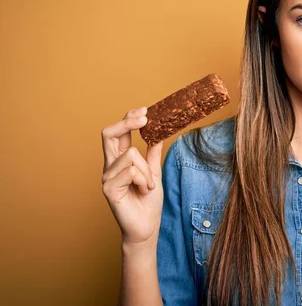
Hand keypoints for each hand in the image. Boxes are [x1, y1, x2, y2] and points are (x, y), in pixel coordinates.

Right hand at [101, 106, 163, 244]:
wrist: (146, 226)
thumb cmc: (148, 201)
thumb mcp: (154, 172)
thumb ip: (152, 153)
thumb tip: (158, 132)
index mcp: (120, 160)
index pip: (119, 133)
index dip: (128, 118)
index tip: (145, 110)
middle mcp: (110, 166)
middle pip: (109, 134)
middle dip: (127, 122)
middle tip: (145, 118)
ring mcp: (107, 176)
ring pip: (130, 155)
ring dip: (146, 170)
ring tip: (148, 185)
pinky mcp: (108, 188)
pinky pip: (130, 171)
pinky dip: (143, 180)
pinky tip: (144, 191)